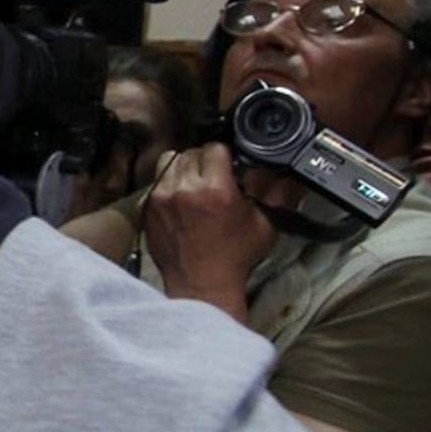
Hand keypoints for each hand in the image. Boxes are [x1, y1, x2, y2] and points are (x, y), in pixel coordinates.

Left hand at [142, 143, 277, 319]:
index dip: (225, 154)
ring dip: (183, 167)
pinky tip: (180, 199)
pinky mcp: (146, 207)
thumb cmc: (235, 257)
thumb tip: (284, 170)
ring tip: (195, 184)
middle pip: (191, 152)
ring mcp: (160, 197)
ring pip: (169, 161)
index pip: (215, 148)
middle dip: (204, 160)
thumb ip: (276, 192)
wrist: (201, 284)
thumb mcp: (264, 224)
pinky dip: (167, 184)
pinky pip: (156, 181)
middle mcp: (184, 188)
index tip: (229, 165)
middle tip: (214, 176)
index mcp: (215, 189)